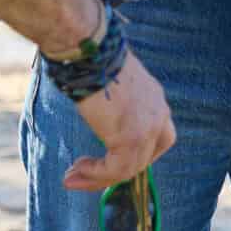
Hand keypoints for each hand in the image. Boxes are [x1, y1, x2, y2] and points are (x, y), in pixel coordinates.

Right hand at [61, 47, 176, 192]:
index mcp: (156, 101)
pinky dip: (96, 174)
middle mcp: (159, 114)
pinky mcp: (132, 137)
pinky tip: (78, 168)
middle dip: (111, 172)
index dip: (133, 156)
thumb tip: (103, 122)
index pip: (158, 140)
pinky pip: (117, 169)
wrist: (90, 52)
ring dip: (98, 178)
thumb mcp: (113, 87)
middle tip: (82, 174)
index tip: (105, 160)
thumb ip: (118, 107)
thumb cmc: (92, 62)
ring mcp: (149, 127)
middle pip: (144, 158)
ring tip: (72, 177)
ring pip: (129, 168)